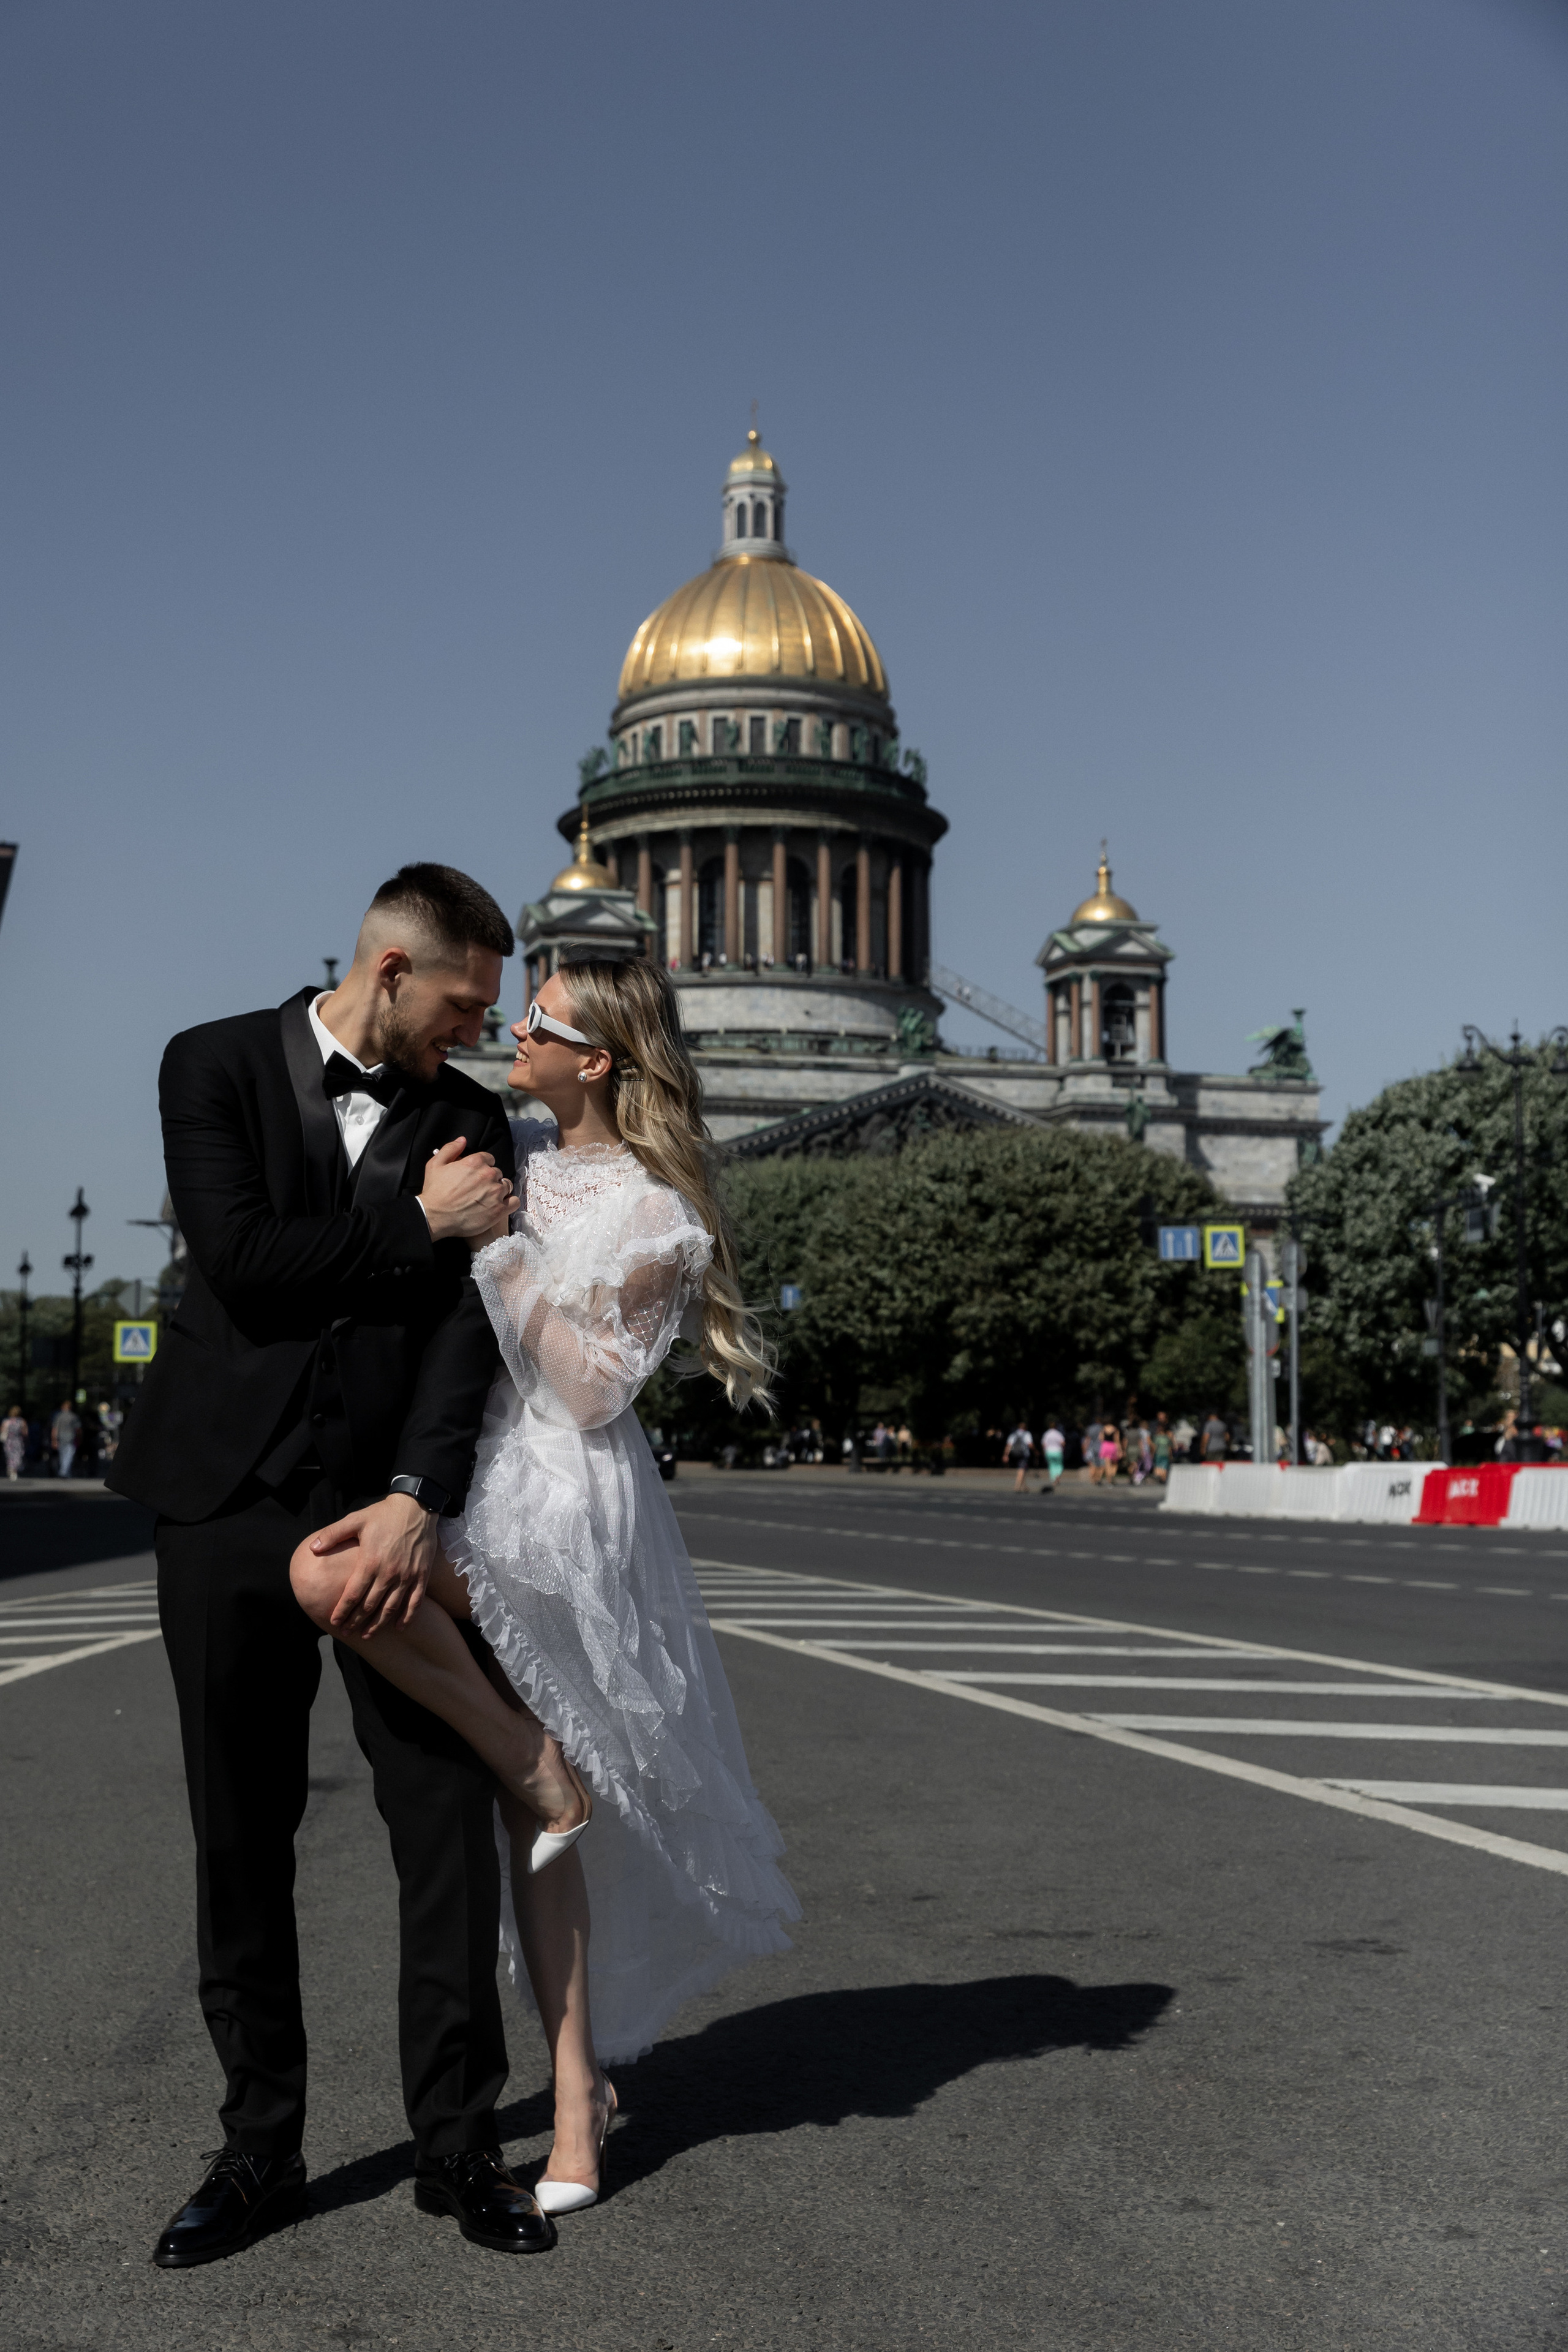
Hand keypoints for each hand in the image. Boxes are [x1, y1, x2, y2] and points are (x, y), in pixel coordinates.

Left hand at [307, 1493, 437, 1635]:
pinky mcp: (422, 1575)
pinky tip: (398, 1627)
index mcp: (370, 1561)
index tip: (335, 1623)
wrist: (416, 1506)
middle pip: (370, 1605)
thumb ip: (333, 1534)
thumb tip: (312, 1548)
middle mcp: (388, 1572)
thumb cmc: (383, 1514)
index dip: (343, 1611)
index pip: (353, 1594)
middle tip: (348, 1632)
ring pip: (391, 1607)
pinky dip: (407, 1617)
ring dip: (378, 1624)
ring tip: (368, 1635)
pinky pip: (415, 1601)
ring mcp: (407, 1575)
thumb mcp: (355, 1520)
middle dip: (357, 1621)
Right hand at [419, 1136, 517, 1242]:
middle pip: (497, 1173)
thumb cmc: (434, 1192)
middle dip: (490, 1179)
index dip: (483, 1166)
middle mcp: (488, 1175)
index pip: (489, 1159)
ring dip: (499, 1190)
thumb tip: (462, 1140)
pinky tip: (500, 1205)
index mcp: (475, 1162)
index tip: (476, 1175)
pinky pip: (514, 1202)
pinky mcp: (499, 1210)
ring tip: (488, 1198)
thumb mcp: (435, 1164)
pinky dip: (509, 1202)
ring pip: (506, 1186)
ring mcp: (495, 1193)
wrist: (435, 1217)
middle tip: (479, 1189)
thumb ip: (450, 1149)